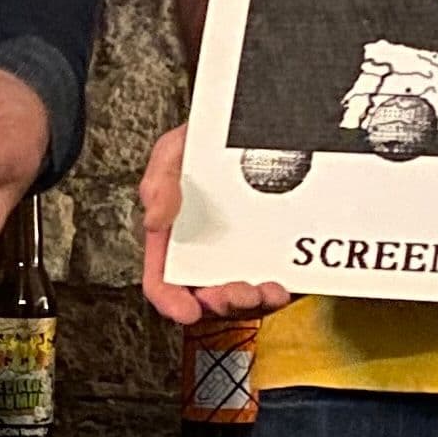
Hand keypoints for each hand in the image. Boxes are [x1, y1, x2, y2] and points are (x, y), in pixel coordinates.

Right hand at [140, 123, 293, 326]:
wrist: (257, 126)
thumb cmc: (207, 144)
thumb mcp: (174, 150)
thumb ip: (158, 181)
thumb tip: (154, 219)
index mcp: (175, 241)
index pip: (163, 281)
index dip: (171, 301)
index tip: (187, 310)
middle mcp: (207, 255)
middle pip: (206, 297)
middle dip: (221, 303)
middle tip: (234, 292)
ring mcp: (242, 257)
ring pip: (243, 299)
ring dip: (253, 303)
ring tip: (263, 291)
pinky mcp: (273, 257)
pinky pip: (276, 286)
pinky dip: (280, 293)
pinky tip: (283, 285)